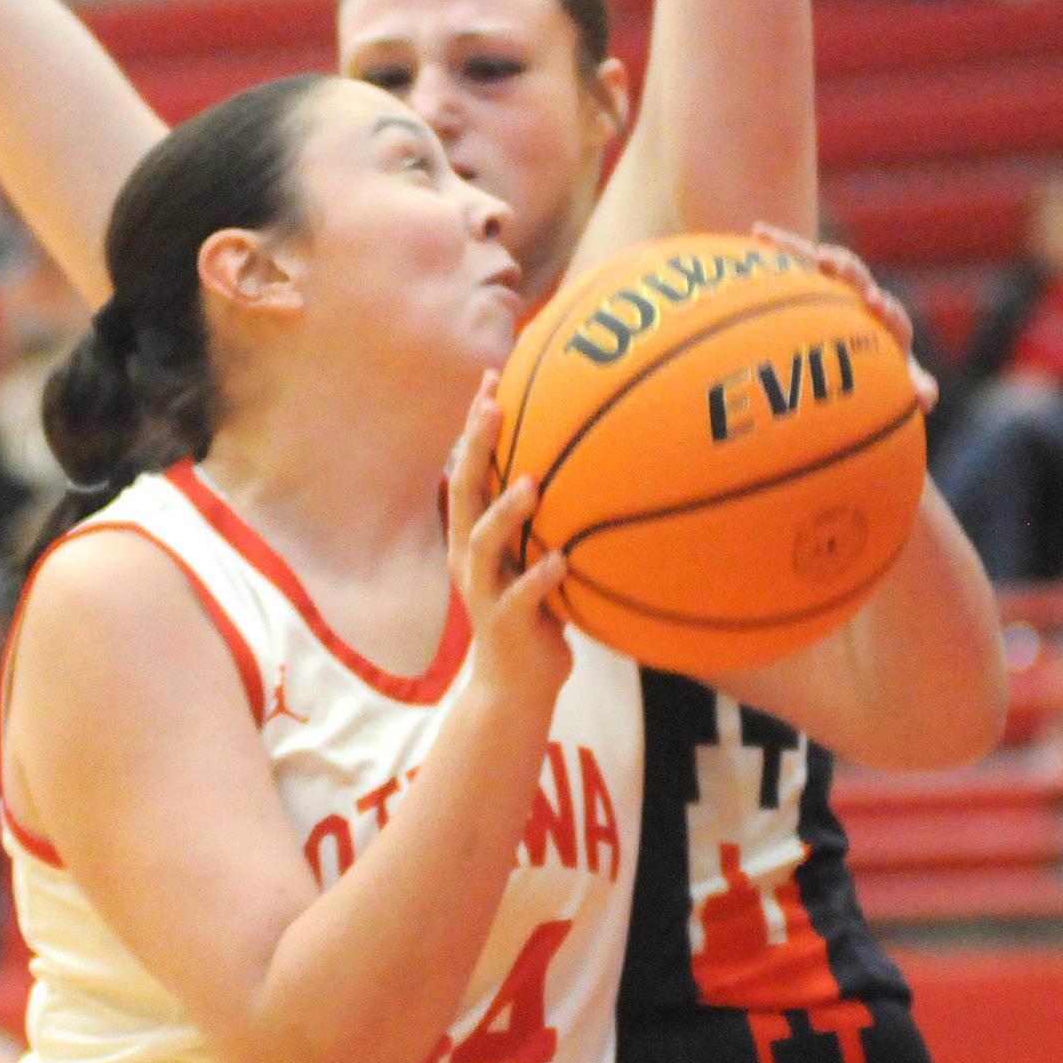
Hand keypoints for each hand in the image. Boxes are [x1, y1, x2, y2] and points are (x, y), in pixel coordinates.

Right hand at [447, 374, 571, 702]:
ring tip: (531, 485)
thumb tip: (598, 466)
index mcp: (475, 535)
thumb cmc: (534, 616)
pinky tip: (562, 562)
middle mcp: (470, 556)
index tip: (492, 375)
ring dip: (505, 511)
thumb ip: (550, 520)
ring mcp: (484, 590)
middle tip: (493, 405)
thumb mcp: (536, 558)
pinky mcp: (505, 624)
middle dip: (474, 445)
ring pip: (483, 541)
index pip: (469, 466)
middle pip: (464, 490)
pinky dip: (540, 578)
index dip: (476, 423)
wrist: (515, 688)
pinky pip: (521, 598)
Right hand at [753, 222, 939, 416]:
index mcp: (887, 322)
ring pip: (830, 264)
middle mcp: (864, 296)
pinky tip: (757, 232)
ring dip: (814, 254)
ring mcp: (839, 285)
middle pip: (859, 279)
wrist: (867, 341)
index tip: (874, 303)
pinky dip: (780, 246)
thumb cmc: (879, 365)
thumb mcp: (894, 381)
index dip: (885, 308)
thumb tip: (926, 398)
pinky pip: (797, 262)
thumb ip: (913, 387)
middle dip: (848, 272)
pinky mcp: (815, 278)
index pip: (891, 313)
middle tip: (833, 264)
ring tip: (798, 249)